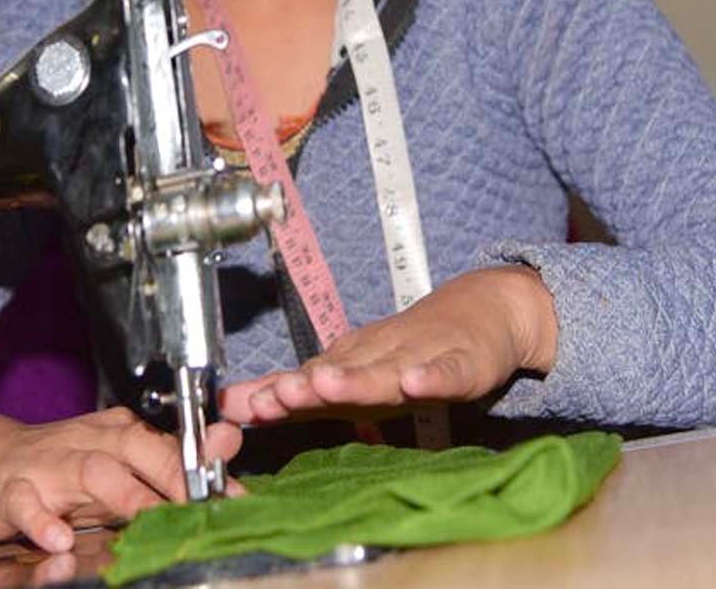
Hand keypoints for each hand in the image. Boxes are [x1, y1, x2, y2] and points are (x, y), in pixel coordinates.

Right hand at [0, 407, 242, 552]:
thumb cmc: (61, 464)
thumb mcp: (116, 462)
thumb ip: (168, 463)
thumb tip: (228, 453)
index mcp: (119, 432)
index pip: (170, 444)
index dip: (206, 470)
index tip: (239, 497)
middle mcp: (89, 441)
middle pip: (137, 449)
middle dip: (174, 474)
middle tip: (203, 505)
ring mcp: (50, 464)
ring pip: (90, 471)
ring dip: (123, 495)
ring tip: (148, 517)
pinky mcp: (13, 489)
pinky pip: (27, 502)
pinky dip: (42, 520)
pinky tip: (58, 540)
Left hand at [218, 266, 556, 424]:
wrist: (481, 310)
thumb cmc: (409, 349)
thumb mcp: (353, 374)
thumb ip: (298, 396)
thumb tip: (235, 406)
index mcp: (350, 362)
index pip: (307, 380)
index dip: (276, 394)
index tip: (241, 406)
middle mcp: (378, 356)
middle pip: (339, 374)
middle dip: (306, 386)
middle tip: (276, 395)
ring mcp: (420, 357)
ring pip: (385, 372)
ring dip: (355, 380)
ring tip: (326, 385)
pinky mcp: (463, 364)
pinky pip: (446, 374)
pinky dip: (431, 378)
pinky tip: (415, 384)